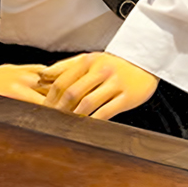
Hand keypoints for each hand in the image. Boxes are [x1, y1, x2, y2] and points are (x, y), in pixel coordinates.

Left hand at [41, 53, 157, 119]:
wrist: (145, 62)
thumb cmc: (113, 64)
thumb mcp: (90, 59)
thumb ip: (66, 66)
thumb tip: (42, 76)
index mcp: (89, 61)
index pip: (62, 80)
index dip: (50, 97)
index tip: (43, 110)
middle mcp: (101, 71)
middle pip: (72, 92)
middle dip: (59, 109)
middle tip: (51, 121)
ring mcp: (115, 83)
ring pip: (88, 103)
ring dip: (74, 116)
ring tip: (66, 126)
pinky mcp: (127, 97)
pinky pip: (106, 112)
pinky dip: (94, 121)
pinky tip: (86, 127)